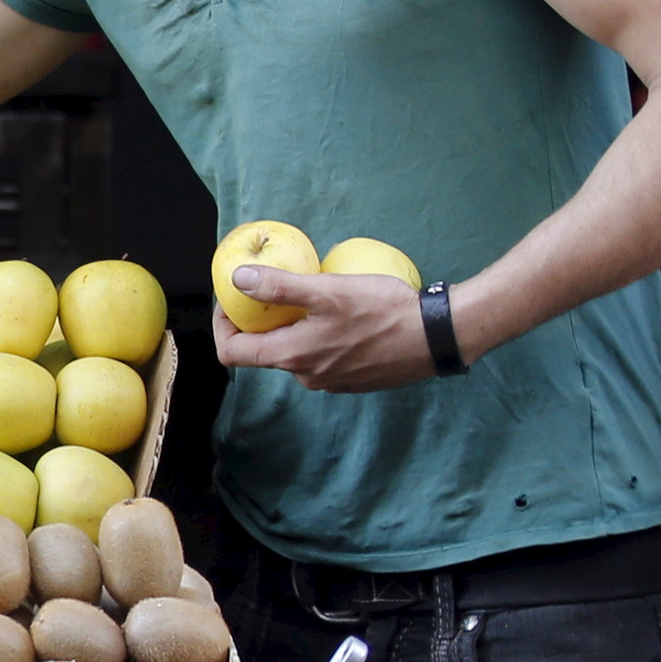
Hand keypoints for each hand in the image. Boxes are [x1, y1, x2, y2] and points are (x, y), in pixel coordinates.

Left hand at [210, 267, 439, 392]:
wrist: (436, 337)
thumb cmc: (383, 312)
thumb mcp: (327, 291)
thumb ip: (279, 287)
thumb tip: (239, 279)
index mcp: (293, 357)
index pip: (233, 353)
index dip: (223, 325)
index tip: (232, 300)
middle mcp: (307, 376)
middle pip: (264, 352)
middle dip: (260, 323)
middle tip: (271, 291)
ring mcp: (332, 382)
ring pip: (296, 353)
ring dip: (293, 328)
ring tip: (308, 298)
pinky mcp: (354, 380)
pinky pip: (323, 358)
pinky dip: (319, 337)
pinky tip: (338, 314)